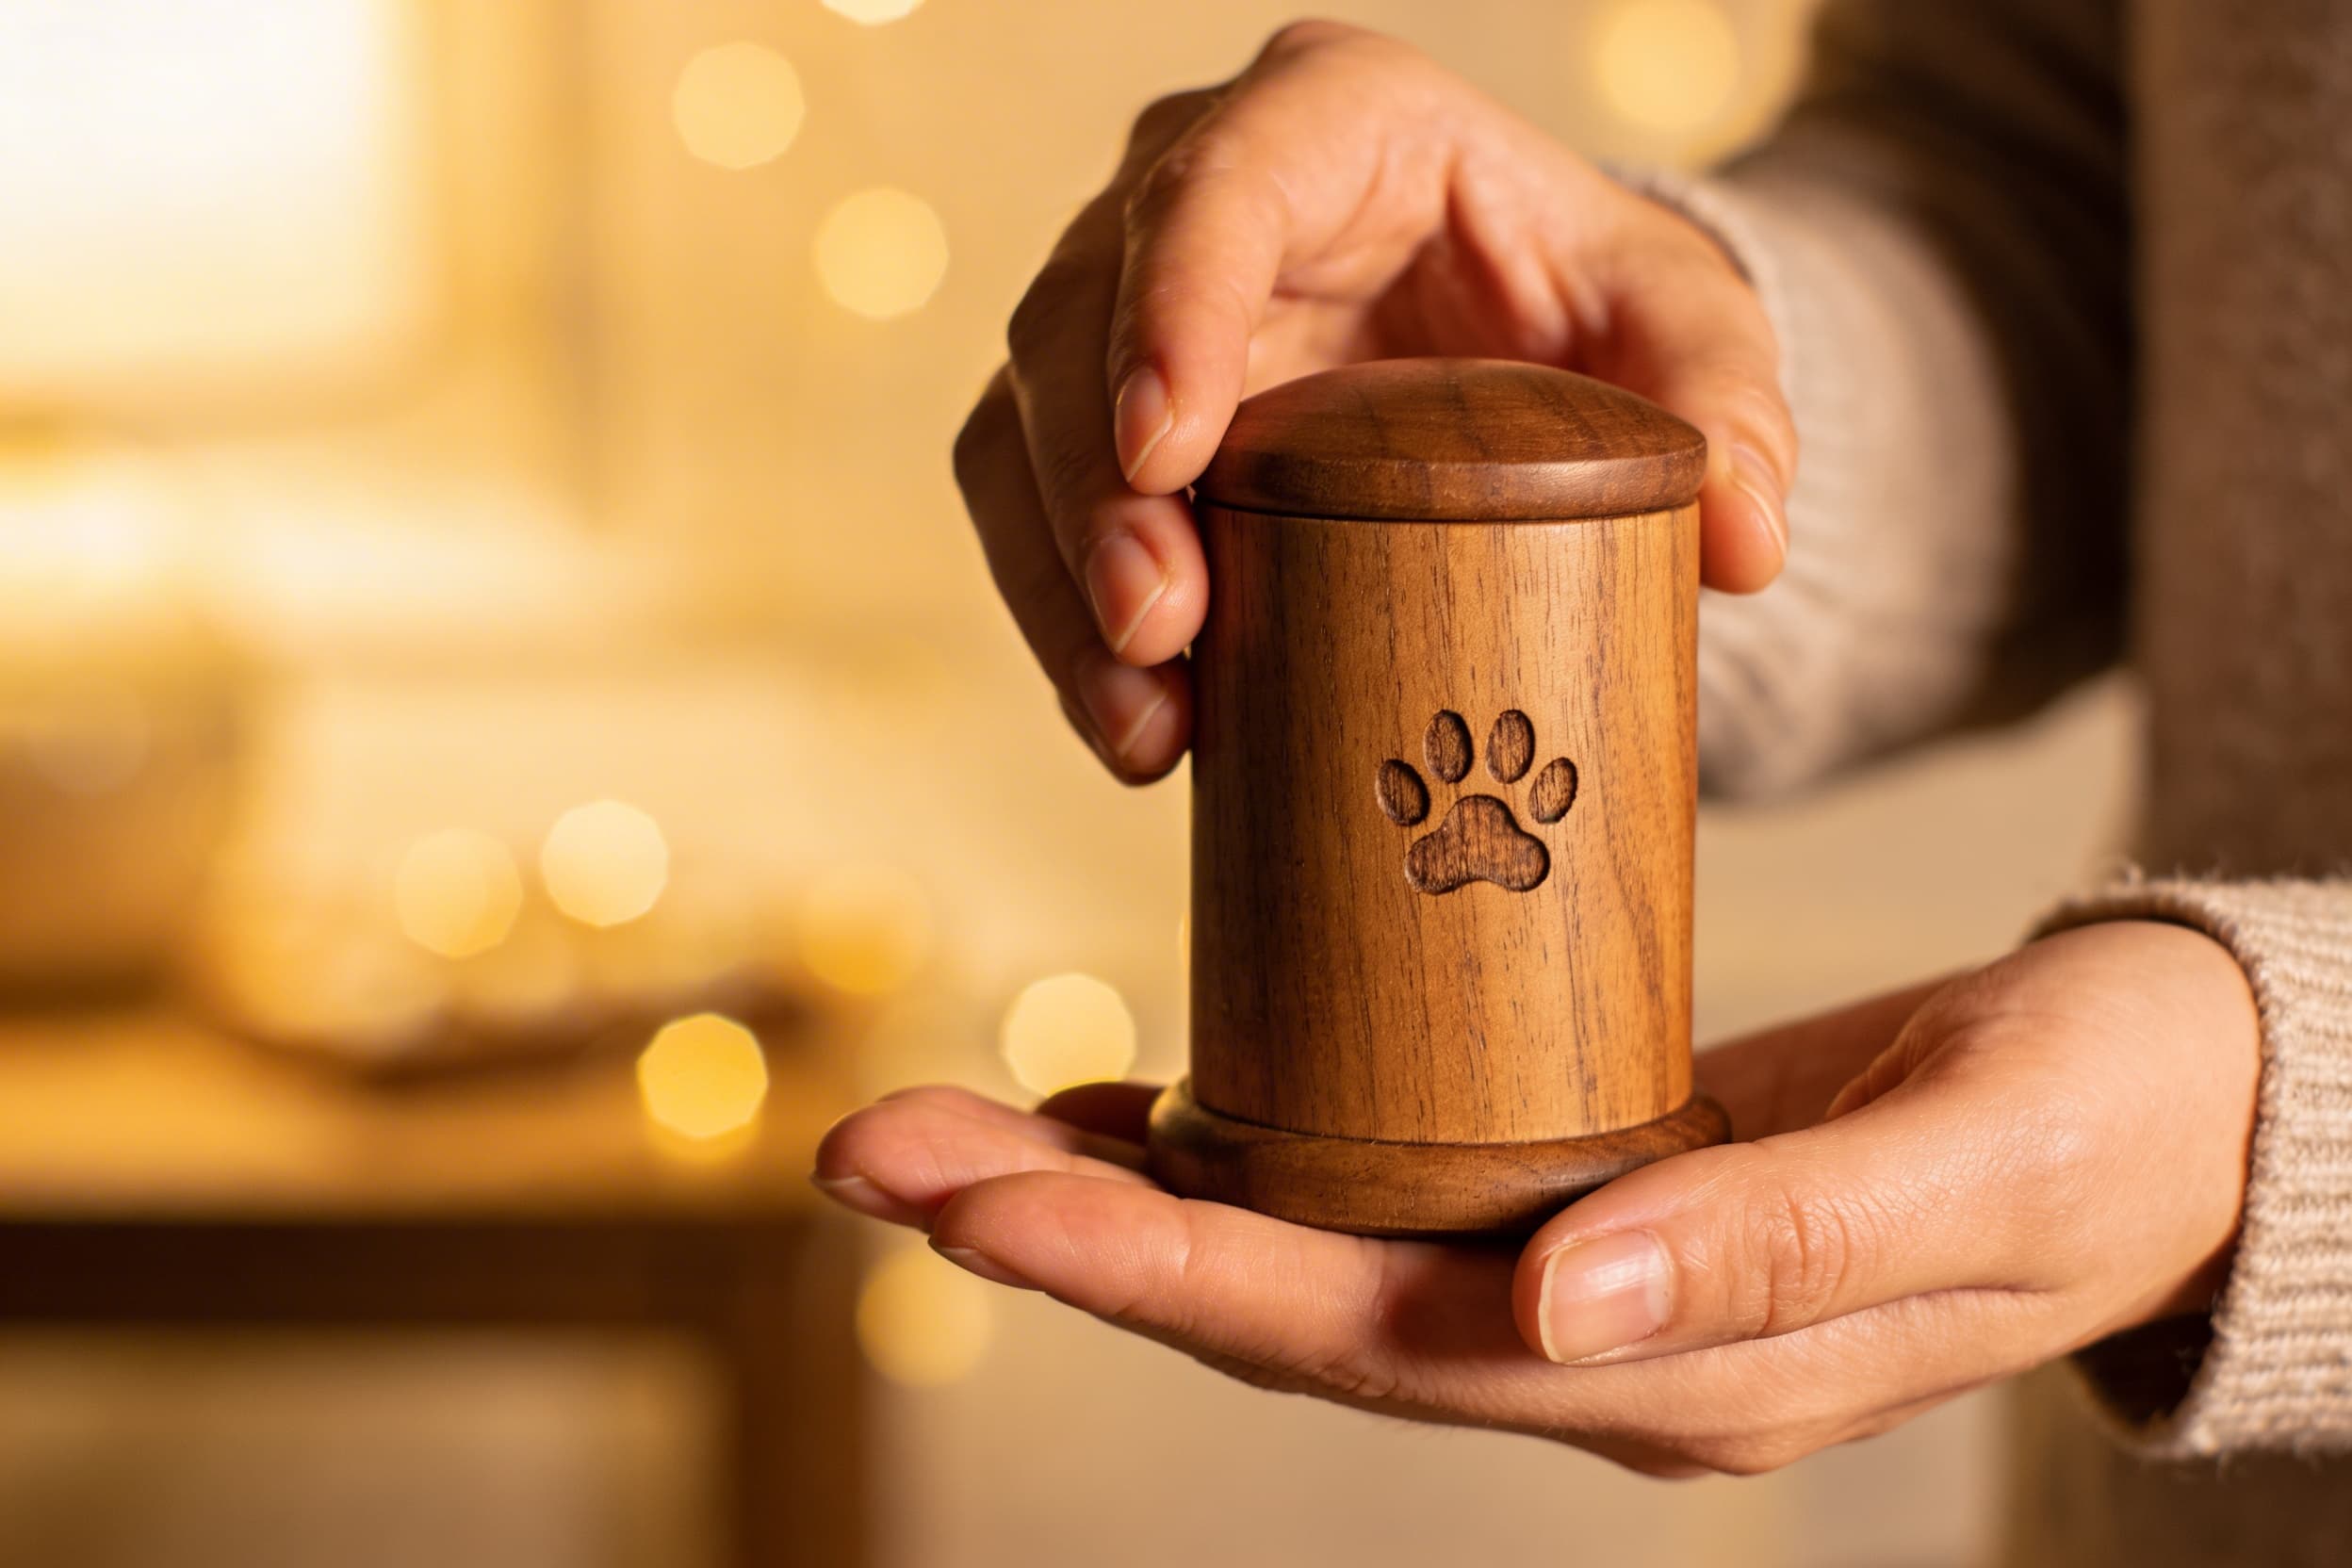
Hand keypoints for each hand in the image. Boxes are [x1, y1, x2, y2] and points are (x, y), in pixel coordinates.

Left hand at [814, 921, 2258, 1474]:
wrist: (2167, 1111)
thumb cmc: (2097, 1134)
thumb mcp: (1977, 1175)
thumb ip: (1775, 1250)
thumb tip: (1559, 1306)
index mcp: (1654, 1374)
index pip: (1351, 1334)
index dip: (1153, 1276)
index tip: (973, 1203)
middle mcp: (1570, 1339)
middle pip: (1272, 1301)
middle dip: (1063, 1234)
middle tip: (871, 1146)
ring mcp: (1561, 1265)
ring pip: (1293, 1246)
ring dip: (1113, 1196)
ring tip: (944, 1128)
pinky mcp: (1568, 1173)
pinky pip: (1365, 1177)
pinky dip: (1232, 1144)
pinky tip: (1133, 1099)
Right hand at [959, 20, 1794, 782]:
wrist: (1516, 347)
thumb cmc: (1578, 296)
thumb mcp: (1678, 320)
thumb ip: (1729, 402)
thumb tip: (1747, 540)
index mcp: (1329, 119)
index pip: (1216, 186)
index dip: (1171, 310)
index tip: (1176, 453)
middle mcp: (1192, 196)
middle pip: (1079, 319)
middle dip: (1096, 487)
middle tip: (1161, 630)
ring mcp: (1126, 314)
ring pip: (1024, 425)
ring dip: (1062, 579)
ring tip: (1146, 719)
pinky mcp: (1098, 424)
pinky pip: (1031, 514)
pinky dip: (1069, 625)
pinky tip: (1145, 729)